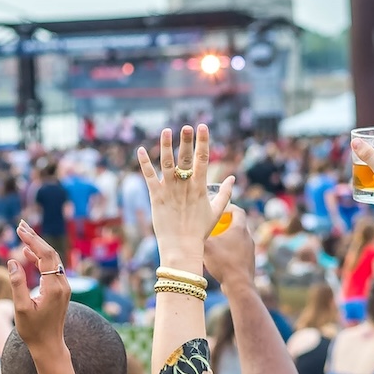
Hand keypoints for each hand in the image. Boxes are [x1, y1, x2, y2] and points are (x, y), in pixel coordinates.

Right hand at [8, 221, 71, 354]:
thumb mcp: (20, 308)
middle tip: (21, 224)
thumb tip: (13, 261)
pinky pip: (52, 268)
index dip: (32, 241)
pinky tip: (28, 254)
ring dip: (38, 247)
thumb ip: (17, 283)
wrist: (49, 346)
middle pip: (50, 253)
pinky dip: (40, 258)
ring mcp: (63, 287)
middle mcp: (62, 284)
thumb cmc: (33, 331)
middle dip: (35, 238)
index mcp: (53, 287)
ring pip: (52, 259)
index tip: (19, 229)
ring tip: (23, 234)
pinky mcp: (61, 290)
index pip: (45, 255)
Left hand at [136, 124, 231, 269]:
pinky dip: (144, 163)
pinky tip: (140, 150)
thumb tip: (232, 178)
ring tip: (166, 130)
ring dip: (166, 146)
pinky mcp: (156, 196)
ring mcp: (169, 190)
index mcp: (200, 187)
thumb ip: (225, 194)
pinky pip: (149, 176)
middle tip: (187, 126)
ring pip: (167, 163)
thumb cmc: (200, 231)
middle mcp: (185, 185)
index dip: (203, 141)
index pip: (203, 159)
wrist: (182, 247)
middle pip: (186, 158)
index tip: (203, 127)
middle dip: (187, 140)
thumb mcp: (216, 212)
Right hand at [203, 206, 254, 285]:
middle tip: (215, 225)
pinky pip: (240, 249)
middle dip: (226, 223)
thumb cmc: (222, 262)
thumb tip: (185, 229)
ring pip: (239, 237)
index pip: (238, 211)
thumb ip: (197, 236)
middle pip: (238, 224)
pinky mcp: (249, 260)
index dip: (228, 207)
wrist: (239, 285)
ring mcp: (250, 249)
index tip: (218, 209)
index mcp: (239, 229)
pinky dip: (231, 248)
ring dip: (229, 237)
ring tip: (216, 241)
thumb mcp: (205, 246)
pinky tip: (221, 256)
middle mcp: (248, 236)